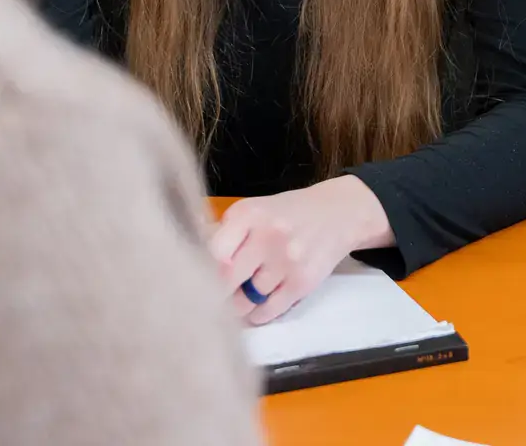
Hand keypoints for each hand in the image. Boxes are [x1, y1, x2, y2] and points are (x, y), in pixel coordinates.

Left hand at [209, 175, 393, 324]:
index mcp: (248, 215)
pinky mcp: (302, 282)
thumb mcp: (252, 210)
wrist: (339, 213)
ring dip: (237, 306)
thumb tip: (186, 262)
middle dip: (215, 295)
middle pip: (226, 281)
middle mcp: (268, 236)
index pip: (212, 252)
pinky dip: (257, 314)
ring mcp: (287, 261)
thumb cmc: (285, 214)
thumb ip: (222, 233)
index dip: (199, 272)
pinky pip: (268, 311)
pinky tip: (256, 307)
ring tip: (237, 299)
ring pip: (245, 301)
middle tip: (209, 300)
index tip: (193, 281)